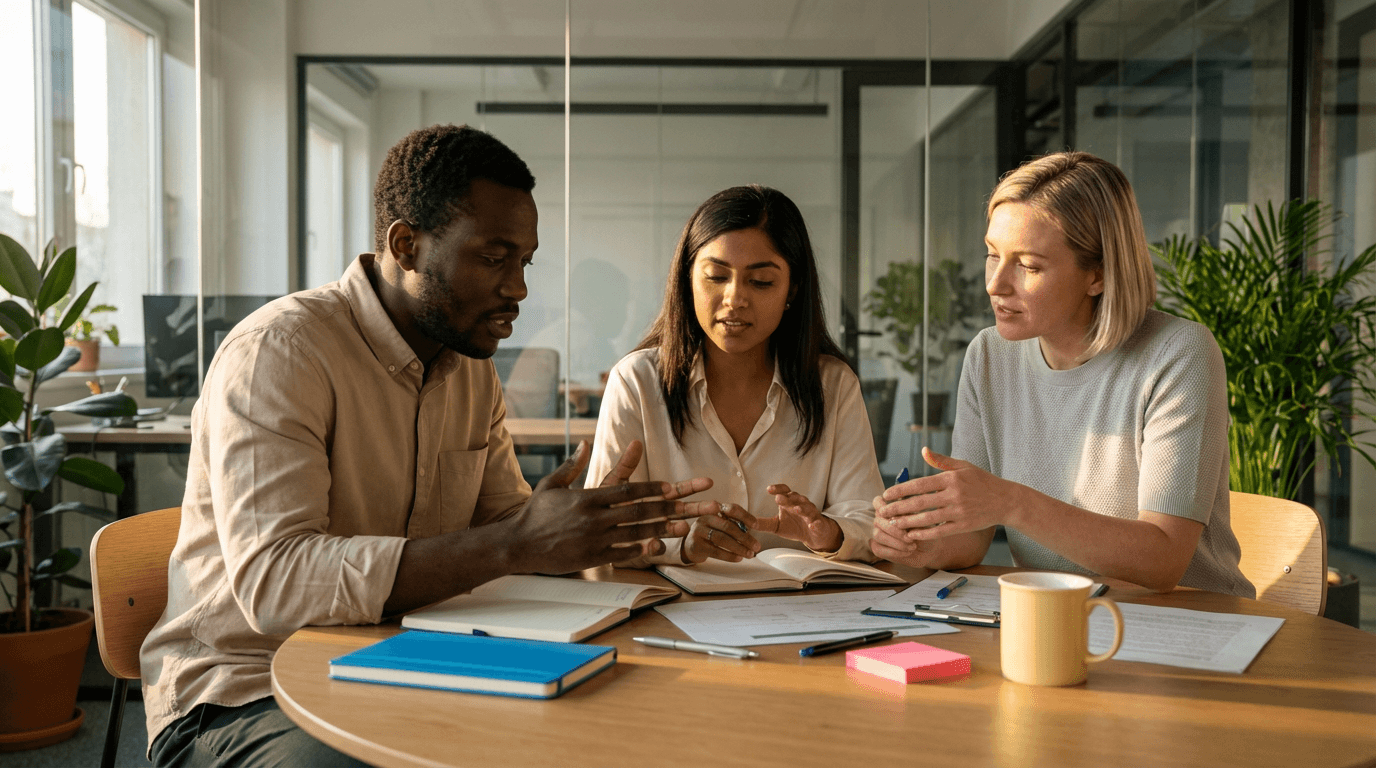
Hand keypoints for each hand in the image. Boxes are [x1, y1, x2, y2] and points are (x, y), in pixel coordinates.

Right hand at [507, 440, 715, 572]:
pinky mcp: (591, 557)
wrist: (517, 544)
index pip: (628, 490)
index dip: (653, 488)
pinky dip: (641, 549)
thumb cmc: (535, 513)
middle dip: (671, 507)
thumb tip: (584, 443)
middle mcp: (595, 517)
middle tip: (691, 505)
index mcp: (588, 498)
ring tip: (686, 527)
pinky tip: (658, 547)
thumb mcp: (552, 485)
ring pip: (636, 532)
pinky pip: (622, 553)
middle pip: (640, 511)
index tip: (674, 487)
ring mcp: (594, 539)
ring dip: (663, 529)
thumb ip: (572, 466)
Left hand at [594, 439, 716, 557]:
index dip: (691, 486)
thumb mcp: (614, 482)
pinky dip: (652, 547)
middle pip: (678, 510)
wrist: (584, 527)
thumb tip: (636, 442)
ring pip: (665, 530)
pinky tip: (655, 544)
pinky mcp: (634, 547)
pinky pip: (646, 549)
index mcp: (651, 497)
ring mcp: (646, 532)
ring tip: (685, 527)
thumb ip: (626, 465)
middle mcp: (653, 515)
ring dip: (675, 529)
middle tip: (715, 506)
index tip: (708, 482)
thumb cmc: (600, 503)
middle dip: (697, 509)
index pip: (675, 490)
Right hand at [681, 502, 760, 563]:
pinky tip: (738, 558)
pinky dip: (729, 556)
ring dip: (739, 548)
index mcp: (713, 510)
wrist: (690, 546)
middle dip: (745, 537)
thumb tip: (752, 531)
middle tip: (757, 546)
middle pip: (728, 526)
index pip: (731, 509)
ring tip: (750, 554)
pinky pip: (716, 551)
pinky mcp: (696, 545)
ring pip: (722, 539)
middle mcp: (704, 518)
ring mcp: (698, 531)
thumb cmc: (709, 535)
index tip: (757, 526)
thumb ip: (733, 525)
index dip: (745, 516)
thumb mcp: (720, 526)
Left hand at [751, 484, 841, 552]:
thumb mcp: (777, 526)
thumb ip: (764, 523)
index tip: (769, 489)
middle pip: (795, 498)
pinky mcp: (818, 523)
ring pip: (807, 508)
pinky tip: (812, 524)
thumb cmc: (795, 526)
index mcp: (789, 503)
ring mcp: (811, 514)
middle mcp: (801, 504)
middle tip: (779, 499)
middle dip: (787, 498)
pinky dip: (815, 523)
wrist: (813, 535)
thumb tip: (747, 523)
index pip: (784, 491)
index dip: (777, 489)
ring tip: (796, 510)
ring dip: (802, 508)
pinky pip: (818, 522)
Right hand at [869, 498, 939, 564]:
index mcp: (890, 509)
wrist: (930, 549)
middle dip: (894, 530)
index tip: (892, 513)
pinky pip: (878, 549)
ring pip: (878, 535)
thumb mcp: (922, 522)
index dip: (880, 505)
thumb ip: (910, 517)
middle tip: (910, 538)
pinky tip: (907, 552)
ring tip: (912, 546)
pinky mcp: (878, 548)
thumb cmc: (926, 531)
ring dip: (896, 542)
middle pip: (878, 521)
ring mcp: (878, 534)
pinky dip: (894, 552)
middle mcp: (881, 520)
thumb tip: (899, 518)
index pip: (877, 502)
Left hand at [874, 447, 1011, 540]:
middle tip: (882, 511)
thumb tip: (923, 450)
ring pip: (927, 518)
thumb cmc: (982, 481)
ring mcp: (959, 511)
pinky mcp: (963, 526)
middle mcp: (954, 495)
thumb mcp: (963, 466)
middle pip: (920, 502)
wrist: (1006, 500)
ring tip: (893, 524)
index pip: (920, 484)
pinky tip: (911, 534)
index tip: (886, 494)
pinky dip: (924, 533)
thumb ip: (941, 460)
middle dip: (898, 508)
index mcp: (951, 478)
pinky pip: (939, 531)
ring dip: (907, 522)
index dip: (901, 490)